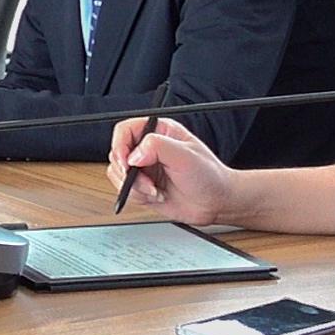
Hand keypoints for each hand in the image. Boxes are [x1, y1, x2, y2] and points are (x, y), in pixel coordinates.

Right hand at [108, 116, 236, 222]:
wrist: (216, 203)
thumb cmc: (209, 176)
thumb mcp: (185, 155)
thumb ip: (157, 147)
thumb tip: (134, 155)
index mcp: (158, 132)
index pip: (125, 130)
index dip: (120, 145)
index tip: (126, 161)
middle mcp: (148, 149)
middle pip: (117, 153)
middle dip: (126, 170)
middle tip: (141, 178)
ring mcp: (145, 168)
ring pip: (118, 173)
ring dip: (133, 186)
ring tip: (154, 189)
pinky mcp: (143, 186)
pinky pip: (125, 190)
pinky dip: (137, 196)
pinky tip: (156, 195)